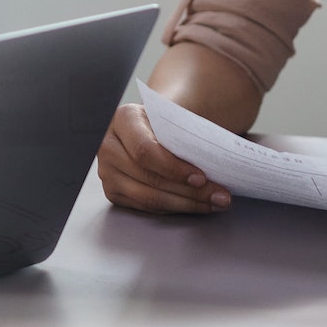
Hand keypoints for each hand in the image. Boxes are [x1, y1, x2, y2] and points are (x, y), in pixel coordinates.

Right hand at [96, 103, 231, 215]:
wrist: (151, 127)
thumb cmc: (166, 123)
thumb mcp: (173, 118)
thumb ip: (185, 134)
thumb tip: (216, 160)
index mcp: (123, 119)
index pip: (145, 151)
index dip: (174, 168)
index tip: (201, 178)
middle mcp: (108, 145)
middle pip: (149, 178)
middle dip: (189, 191)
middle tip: (219, 196)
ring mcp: (107, 171)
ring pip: (148, 197)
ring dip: (186, 204)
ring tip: (214, 203)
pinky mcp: (113, 191)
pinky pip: (146, 207)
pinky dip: (174, 208)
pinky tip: (196, 205)